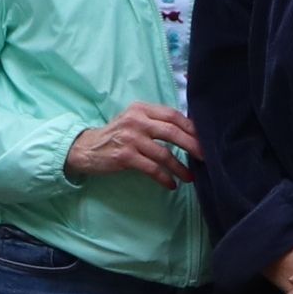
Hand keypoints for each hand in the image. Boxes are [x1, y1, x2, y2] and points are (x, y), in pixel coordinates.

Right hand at [65, 104, 199, 188]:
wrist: (86, 149)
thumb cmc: (116, 136)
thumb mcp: (134, 121)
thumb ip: (155, 122)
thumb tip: (188, 133)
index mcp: (141, 109)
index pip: (172, 115)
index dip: (191, 128)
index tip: (204, 139)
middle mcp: (136, 121)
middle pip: (172, 132)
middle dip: (192, 146)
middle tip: (205, 157)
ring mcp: (130, 138)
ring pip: (164, 154)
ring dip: (180, 167)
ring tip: (190, 177)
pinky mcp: (125, 156)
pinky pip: (152, 168)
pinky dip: (164, 178)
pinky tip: (171, 184)